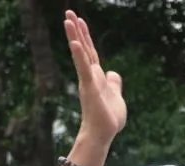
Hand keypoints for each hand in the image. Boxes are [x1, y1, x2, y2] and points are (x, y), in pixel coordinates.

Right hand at [63, 12, 125, 143]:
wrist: (103, 133)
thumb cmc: (108, 118)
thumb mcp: (116, 96)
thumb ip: (114, 83)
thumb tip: (113, 73)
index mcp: (96, 76)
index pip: (91, 52)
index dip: (86, 36)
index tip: (79, 21)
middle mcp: (90, 75)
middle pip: (83, 48)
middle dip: (76, 30)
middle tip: (68, 12)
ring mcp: (88, 80)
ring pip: (81, 54)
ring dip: (75, 37)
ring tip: (68, 20)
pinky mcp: (90, 88)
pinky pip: (83, 69)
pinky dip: (79, 56)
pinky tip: (75, 43)